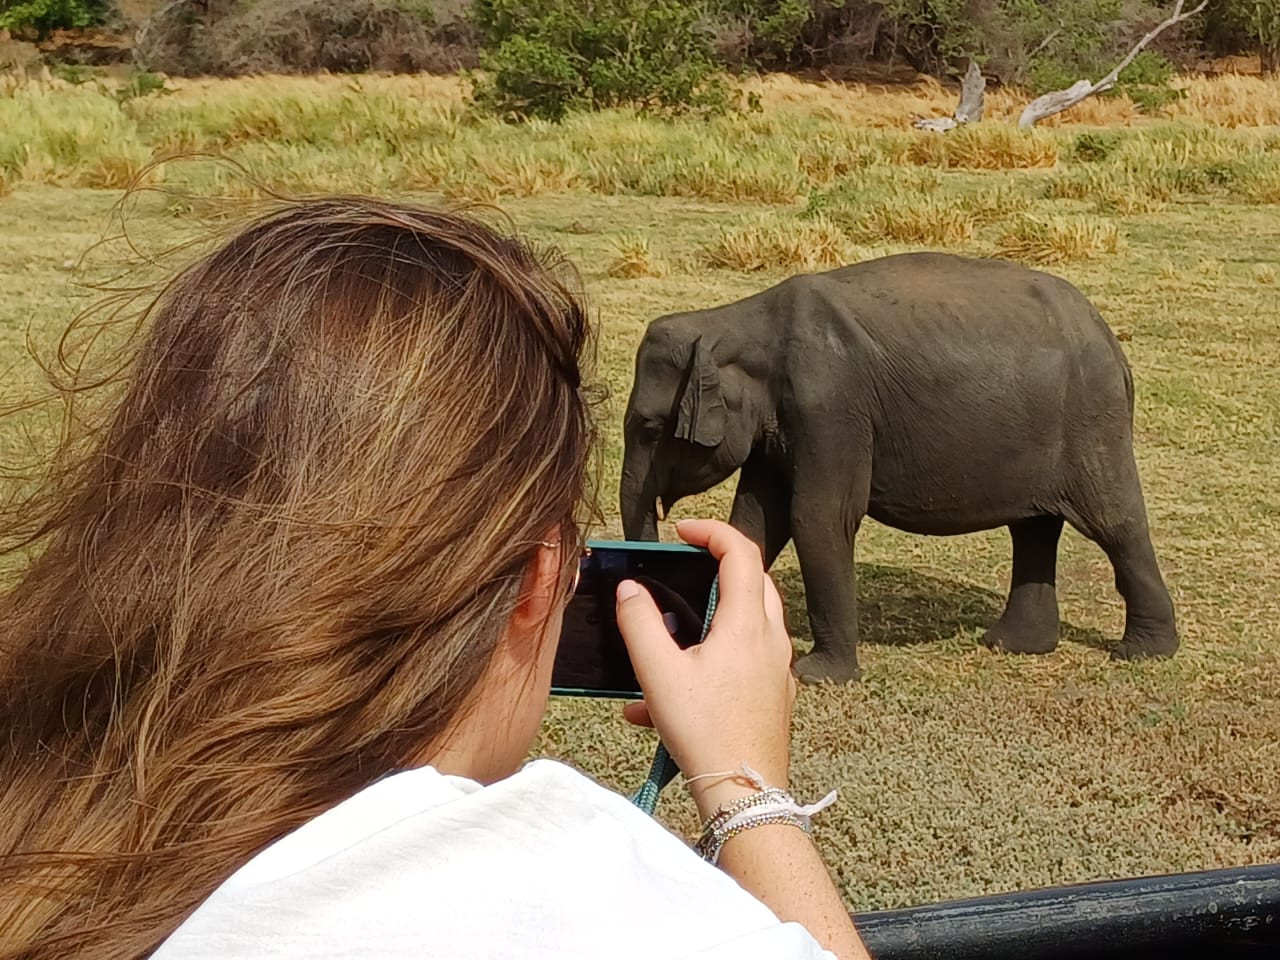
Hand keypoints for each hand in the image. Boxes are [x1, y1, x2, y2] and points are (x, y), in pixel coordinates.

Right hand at [616, 518, 796, 818]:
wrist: (746, 795)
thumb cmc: (705, 734)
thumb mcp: (659, 674)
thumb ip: (640, 623)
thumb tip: (630, 589)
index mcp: (747, 624)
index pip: (741, 552)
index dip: (712, 531)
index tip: (682, 532)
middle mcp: (770, 639)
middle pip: (753, 580)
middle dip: (717, 567)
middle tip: (681, 570)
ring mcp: (777, 668)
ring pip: (749, 620)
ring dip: (711, 617)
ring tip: (666, 642)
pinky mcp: (773, 695)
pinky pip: (745, 659)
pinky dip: (712, 658)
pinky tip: (668, 699)